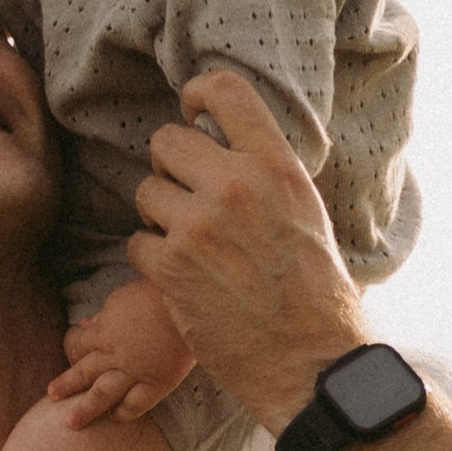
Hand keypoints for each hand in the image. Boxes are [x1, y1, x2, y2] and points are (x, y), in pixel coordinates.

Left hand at [47, 276, 194, 430]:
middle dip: (66, 384)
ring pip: (102, 394)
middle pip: (83, 372)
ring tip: (71, 422)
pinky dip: (122, 412)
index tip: (71, 353)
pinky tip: (114, 417)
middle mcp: (113, 354)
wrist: (187, 301)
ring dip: (85, 408)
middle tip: (52, 395)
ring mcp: (133, 371)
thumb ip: (104, 314)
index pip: (80, 345)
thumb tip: (86, 323)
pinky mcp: (156, 383)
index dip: (73, 349)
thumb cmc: (158, 291)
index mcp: (104, 330)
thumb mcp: (122, 296)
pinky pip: (134, 404)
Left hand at [127, 68, 366, 431]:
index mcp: (276, 166)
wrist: (310, 359)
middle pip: (167, 140)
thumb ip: (266, 172)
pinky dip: (152, 258)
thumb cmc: (315, 291)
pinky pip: (137, 240)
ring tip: (188, 241)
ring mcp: (199, 227)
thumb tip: (230, 142)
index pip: (225, 91)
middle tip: (186, 195)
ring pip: (146, 190)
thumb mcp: (304, 211)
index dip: (197, 92)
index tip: (192, 109)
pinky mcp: (172, 268)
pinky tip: (181, 275)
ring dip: (158, 215)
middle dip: (170, 166)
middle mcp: (235, 187)